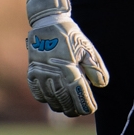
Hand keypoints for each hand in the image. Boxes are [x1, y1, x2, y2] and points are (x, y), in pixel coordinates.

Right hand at [24, 0, 110, 117]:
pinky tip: (53, 99)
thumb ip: (96, 68)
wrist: (48, 23)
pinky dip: (46, 99)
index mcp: (70, 68)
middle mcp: (54, 74)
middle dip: (74, 109)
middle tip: (79, 111)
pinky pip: (38, 94)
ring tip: (68, 107)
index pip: (79, 94)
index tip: (91, 109)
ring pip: (51, 100)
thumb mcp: (87, 49)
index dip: (86, 105)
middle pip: (65, 101)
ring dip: (61, 106)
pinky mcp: (32, 73)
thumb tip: (101, 85)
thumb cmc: (71, 37)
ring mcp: (41, 74)